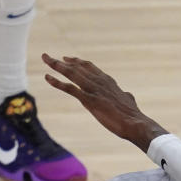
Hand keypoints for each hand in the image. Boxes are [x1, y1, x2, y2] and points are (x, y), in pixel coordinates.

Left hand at [42, 54, 167, 151]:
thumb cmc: (133, 116)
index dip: (77, 62)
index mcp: (108, 81)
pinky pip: (70, 88)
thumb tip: (128, 95)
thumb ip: (126, 96)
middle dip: (61, 61)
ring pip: (71, 73)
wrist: (135, 123)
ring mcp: (93, 90)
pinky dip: (57, 82)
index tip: (67, 59)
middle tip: (47, 57)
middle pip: (77, 67)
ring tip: (45, 59)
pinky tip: (47, 78)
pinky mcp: (89, 100)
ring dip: (56, 65)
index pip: (90, 67)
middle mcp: (99, 81)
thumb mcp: (129, 101)